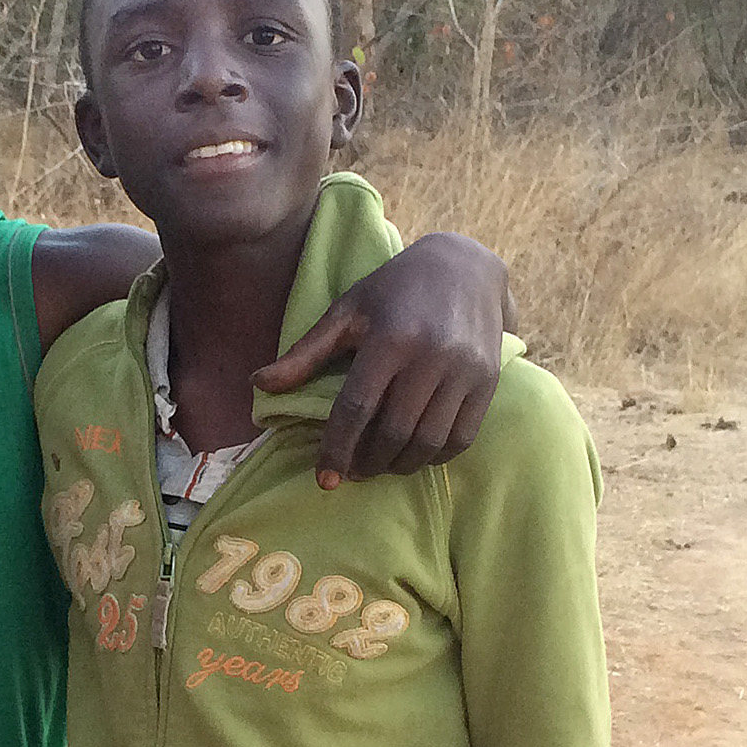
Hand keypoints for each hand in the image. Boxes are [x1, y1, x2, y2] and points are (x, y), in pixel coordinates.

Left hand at [255, 230, 507, 487]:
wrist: (465, 267)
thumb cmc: (394, 290)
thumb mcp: (347, 311)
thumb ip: (305, 353)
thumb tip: (258, 384)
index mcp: (390, 337)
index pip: (357, 407)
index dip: (337, 448)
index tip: (325, 479)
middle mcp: (431, 355)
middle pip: (393, 431)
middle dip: (367, 462)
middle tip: (352, 471)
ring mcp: (465, 370)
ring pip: (428, 441)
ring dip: (399, 465)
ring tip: (380, 465)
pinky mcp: (488, 381)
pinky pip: (461, 438)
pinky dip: (434, 457)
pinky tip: (414, 454)